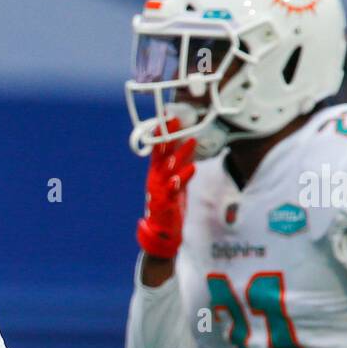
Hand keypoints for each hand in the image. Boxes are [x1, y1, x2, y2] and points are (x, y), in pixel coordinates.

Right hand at [136, 122, 196, 259]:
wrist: (162, 231)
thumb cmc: (169, 203)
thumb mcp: (175, 180)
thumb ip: (180, 163)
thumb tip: (188, 143)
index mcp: (156, 172)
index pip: (157, 149)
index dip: (161, 133)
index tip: (167, 117)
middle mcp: (155, 178)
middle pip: (160, 154)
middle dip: (167, 137)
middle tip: (175, 121)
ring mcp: (159, 190)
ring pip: (168, 169)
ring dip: (179, 155)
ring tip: (191, 142)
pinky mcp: (166, 202)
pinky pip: (174, 188)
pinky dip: (181, 178)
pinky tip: (191, 169)